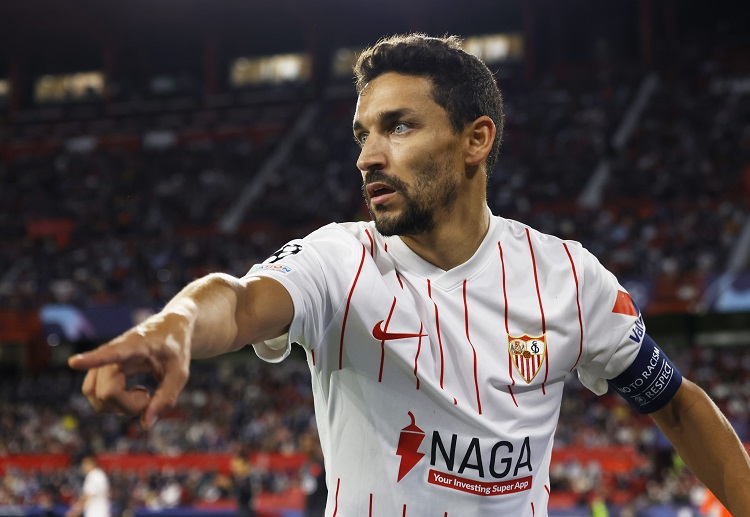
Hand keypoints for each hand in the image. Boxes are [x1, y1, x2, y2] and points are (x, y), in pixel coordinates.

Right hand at [68, 312, 192, 428]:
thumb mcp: (180, 373)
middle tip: (150, 399)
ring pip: (94, 395)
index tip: (73, 362)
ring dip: (118, 406)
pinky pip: (94, 394)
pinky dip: (112, 403)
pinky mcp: (100, 369)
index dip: (93, 359)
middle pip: (106, 392)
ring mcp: (103, 360)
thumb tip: (145, 424)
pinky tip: (133, 395)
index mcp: (137, 345)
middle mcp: (113, 350)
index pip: (112, 353)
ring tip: (143, 396)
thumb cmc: (176, 349)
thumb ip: (166, 398)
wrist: (170, 328)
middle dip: (128, 406)